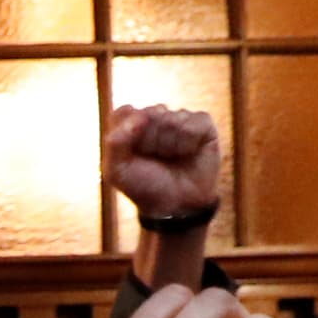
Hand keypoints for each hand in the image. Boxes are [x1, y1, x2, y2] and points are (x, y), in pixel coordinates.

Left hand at [104, 103, 221, 225]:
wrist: (176, 205)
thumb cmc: (144, 186)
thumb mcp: (117, 171)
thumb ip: (115, 143)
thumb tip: (139, 116)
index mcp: (130, 125)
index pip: (124, 112)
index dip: (129, 133)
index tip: (133, 153)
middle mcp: (155, 118)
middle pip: (149, 113)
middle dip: (150, 141)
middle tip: (155, 159)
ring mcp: (179, 119)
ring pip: (172, 118)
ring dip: (170, 144)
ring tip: (172, 158)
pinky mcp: (203, 125)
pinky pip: (196, 120)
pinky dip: (190, 141)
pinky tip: (189, 153)